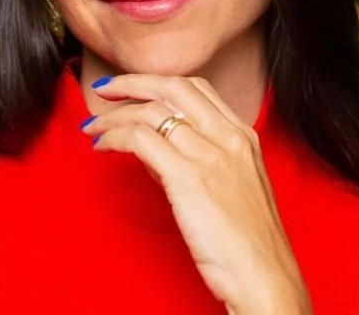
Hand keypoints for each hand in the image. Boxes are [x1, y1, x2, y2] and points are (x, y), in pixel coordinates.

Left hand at [81, 73, 312, 314]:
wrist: (265, 276)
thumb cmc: (247, 242)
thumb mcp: (232, 186)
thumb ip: (196, 160)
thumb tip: (152, 148)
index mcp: (243, 136)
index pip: (196, 88)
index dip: (158, 82)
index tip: (132, 88)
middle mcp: (228, 137)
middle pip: (172, 87)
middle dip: (131, 83)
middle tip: (105, 90)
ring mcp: (209, 155)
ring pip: (150, 112)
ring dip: (114, 115)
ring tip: (94, 127)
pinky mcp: (188, 177)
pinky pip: (139, 139)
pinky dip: (114, 137)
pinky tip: (102, 146)